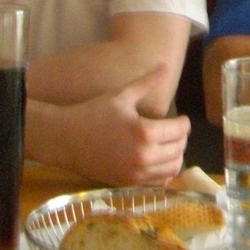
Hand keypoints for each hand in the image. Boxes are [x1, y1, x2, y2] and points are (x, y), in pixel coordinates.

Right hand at [60, 68, 190, 185]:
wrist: (65, 139)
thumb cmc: (93, 113)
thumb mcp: (121, 95)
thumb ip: (147, 82)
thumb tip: (166, 65)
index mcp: (144, 132)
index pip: (180, 130)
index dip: (184, 123)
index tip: (181, 118)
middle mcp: (143, 156)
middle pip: (179, 149)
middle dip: (181, 139)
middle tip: (175, 130)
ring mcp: (136, 174)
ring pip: (172, 169)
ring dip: (175, 156)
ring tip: (168, 144)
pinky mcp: (128, 184)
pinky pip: (158, 183)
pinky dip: (164, 172)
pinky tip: (158, 160)